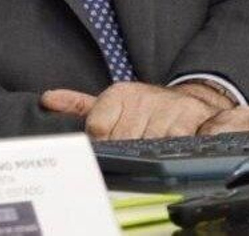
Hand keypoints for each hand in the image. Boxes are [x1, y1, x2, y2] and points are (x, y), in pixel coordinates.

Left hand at [41, 81, 222, 138]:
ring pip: (157, 144)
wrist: (191, 103)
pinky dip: (186, 148)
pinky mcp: (202, 116)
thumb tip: (47, 99)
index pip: (98, 127)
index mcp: (121, 94)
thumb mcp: (112, 105)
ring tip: (156, 153)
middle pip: (127, 140)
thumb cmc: (145, 109)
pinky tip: (181, 151)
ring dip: (155, 154)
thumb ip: (79, 105)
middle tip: (134, 155)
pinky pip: (190, 139)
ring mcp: (175, 108)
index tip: (110, 149)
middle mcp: (147, 98)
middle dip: (129, 152)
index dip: (103, 144)